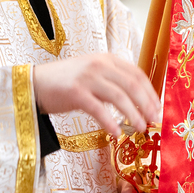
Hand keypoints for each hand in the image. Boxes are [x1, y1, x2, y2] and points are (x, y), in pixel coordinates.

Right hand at [33, 53, 160, 134]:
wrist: (35, 84)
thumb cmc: (66, 83)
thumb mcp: (92, 74)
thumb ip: (112, 81)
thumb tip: (139, 101)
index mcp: (105, 59)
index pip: (136, 74)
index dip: (150, 92)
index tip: (159, 108)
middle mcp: (98, 65)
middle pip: (131, 84)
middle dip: (146, 104)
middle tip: (154, 121)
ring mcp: (86, 77)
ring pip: (119, 96)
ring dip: (132, 114)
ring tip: (140, 128)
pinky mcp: (75, 92)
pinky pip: (99, 109)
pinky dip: (110, 122)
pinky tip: (116, 133)